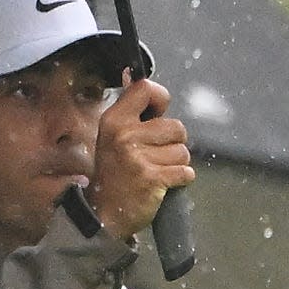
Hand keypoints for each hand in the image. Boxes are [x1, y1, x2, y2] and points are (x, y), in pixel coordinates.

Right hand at [83, 77, 194, 243]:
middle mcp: (125, 135)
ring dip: (176, 163)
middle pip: (176, 126)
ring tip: (155, 170)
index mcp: (114, 120)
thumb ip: (131, 112)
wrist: (103, 213)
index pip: (146, 89)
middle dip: (173, 143)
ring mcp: (139, 158)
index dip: (161, 99)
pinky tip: (162, 183)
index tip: (158, 113)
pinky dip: (180, 179)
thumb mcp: (112, 136)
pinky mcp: (153, 179)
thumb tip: (134, 75)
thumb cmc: (114, 172)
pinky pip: (186, 172)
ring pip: (183, 152)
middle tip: (154, 155)